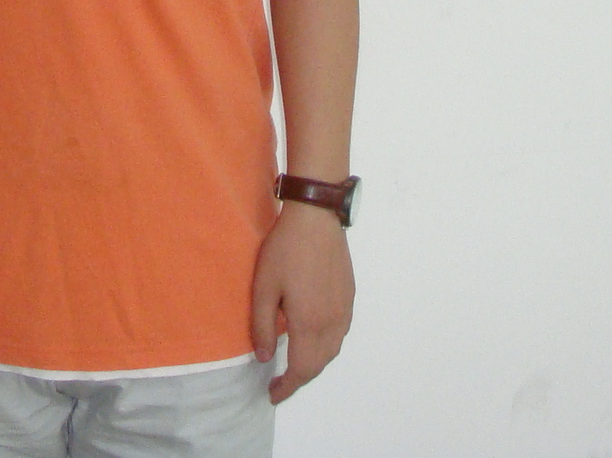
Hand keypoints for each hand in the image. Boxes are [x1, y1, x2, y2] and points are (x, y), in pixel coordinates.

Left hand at [249, 202, 353, 403]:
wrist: (316, 218)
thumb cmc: (285, 250)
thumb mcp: (263, 287)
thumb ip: (262, 326)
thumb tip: (264, 358)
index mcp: (309, 323)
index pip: (301, 369)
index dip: (287, 386)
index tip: (273, 394)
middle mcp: (332, 322)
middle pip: (319, 364)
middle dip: (300, 378)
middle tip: (280, 382)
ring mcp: (344, 309)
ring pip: (332, 350)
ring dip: (314, 363)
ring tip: (295, 363)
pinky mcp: (349, 296)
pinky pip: (340, 333)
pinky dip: (326, 346)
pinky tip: (313, 337)